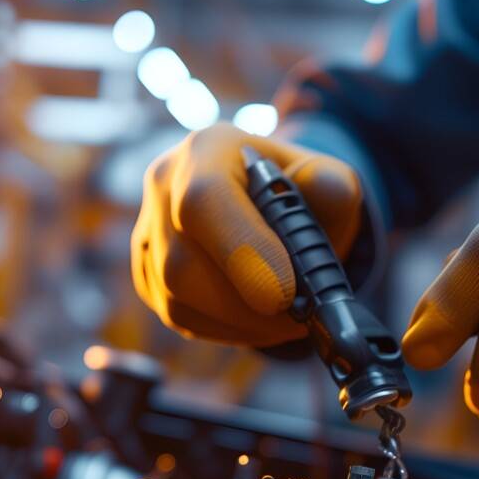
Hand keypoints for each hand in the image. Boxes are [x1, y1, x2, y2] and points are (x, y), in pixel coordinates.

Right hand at [131, 124, 364, 346]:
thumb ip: (331, 185)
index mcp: (207, 149)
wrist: (276, 210)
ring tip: (286, 320)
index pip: (204, 200)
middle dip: (245, 304)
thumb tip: (321, 188)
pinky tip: (257, 318)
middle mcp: (165, 185)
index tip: (283, 295)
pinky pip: (176, 315)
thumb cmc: (304, 196)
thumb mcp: (330, 181)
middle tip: (298, 318)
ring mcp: (150, 231)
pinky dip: (224, 328)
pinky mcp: (148, 272)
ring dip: (239, 322)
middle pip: (181, 263)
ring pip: (175, 297)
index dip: (241, 253)